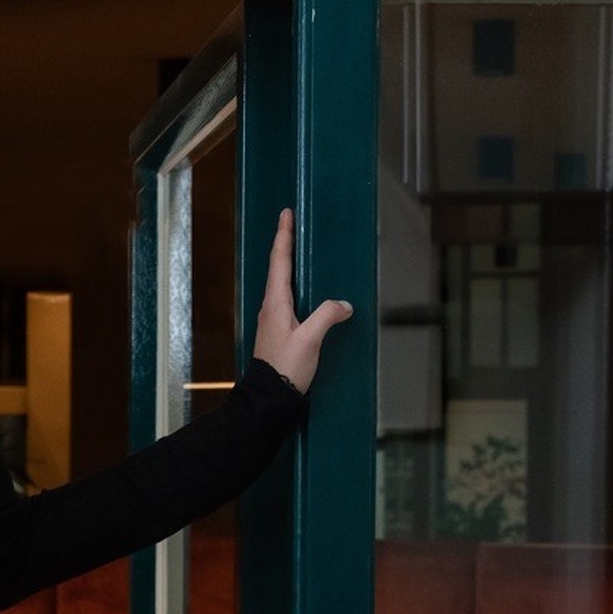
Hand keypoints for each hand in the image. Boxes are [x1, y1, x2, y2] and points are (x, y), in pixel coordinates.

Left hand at [252, 208, 351, 394]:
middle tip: (292, 223)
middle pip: (278, 268)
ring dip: (289, 265)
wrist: (269, 399)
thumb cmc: (285, 369)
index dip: (284, 236)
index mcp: (275, 304)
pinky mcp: (280, 333)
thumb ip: (327, 316)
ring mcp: (274, 321)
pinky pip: (289, 301)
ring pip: (282, 284)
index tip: (286, 214)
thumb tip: (343, 304)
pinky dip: (296, 286)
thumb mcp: (310, 340)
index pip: (280, 261)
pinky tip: (306, 291)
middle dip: (286, 245)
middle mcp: (271, 308)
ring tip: (298, 249)